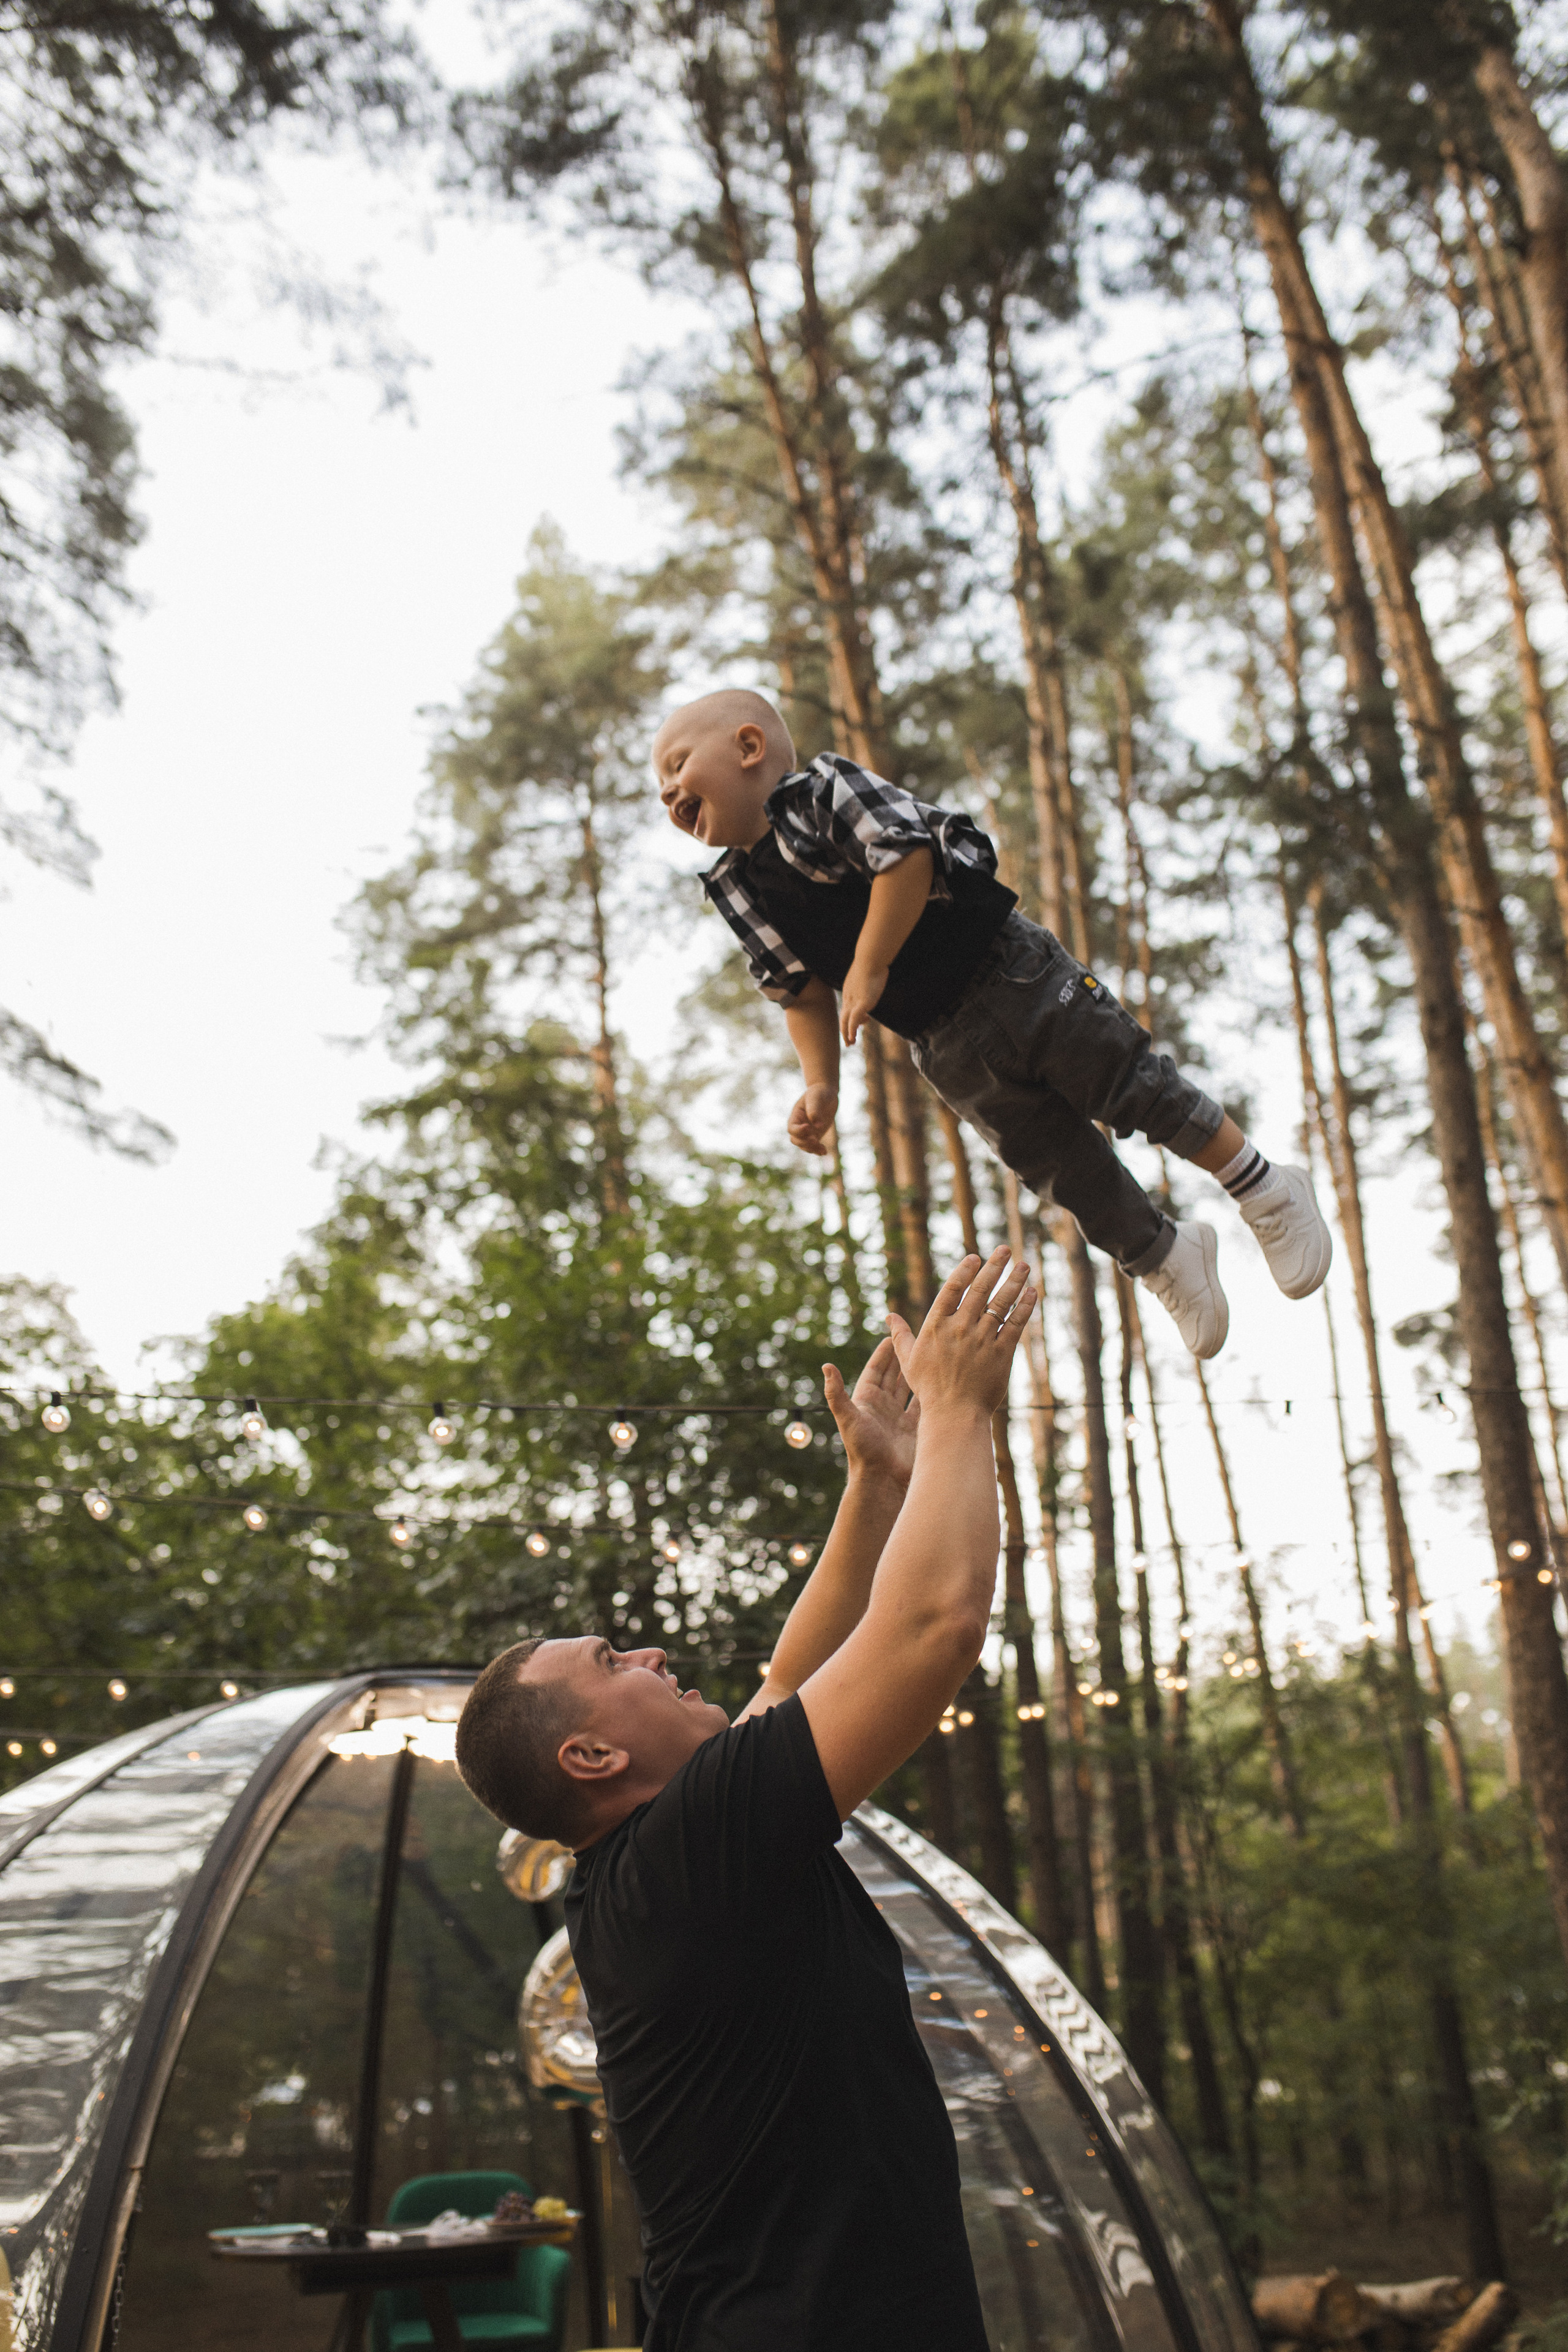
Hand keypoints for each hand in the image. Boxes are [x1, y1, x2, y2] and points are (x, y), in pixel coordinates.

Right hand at [788, 1082, 837, 1155]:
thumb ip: (815, 1110)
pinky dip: (818, 1150)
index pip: (792, 1128)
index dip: (798, 1131)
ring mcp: (807, 1132)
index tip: (808, 1127)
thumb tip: (818, 1126)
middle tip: (815, 1140)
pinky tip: (825, 1152)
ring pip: (804, 1145)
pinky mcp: (816, 1135)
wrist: (826, 1093)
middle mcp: (799, 1126)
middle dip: (804, 1142)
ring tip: (823, 1149)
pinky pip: (814, 1146)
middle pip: (796, 1140)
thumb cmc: (819, 1093)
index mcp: (795, 1116)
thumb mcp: (816, 1098)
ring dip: (812, 1149)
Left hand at [822, 1336, 918, 1488]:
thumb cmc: (862, 1450)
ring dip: (919, 1372)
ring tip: (931, 1354)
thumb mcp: (847, 1418)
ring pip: (911, 1388)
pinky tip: (942, 1380)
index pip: (876, 1369)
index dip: (884, 1352)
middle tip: (916, 1337)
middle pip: (895, 1375)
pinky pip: (924, 1406)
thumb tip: (826, 1366)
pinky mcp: (916, 1428)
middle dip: (903, 1357)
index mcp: (866, 1400)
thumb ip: (836, 1393)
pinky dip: (931, 1393)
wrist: (882, 1480)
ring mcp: (900, 1417)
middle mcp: (883, 1406)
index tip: (891, 1333)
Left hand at [840, 957, 888, 1045]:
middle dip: (845, 1030)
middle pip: (843, 1017)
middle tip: (849, 1042)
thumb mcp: (870, 968)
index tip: (862, 1023)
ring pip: (846, 1020)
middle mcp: (849, 997)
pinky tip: (852, 1037)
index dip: (852, 1018)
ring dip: (847, 1033)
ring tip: (851, 1042)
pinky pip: (853, 1020)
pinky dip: (851, 1029)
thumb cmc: (872, 959)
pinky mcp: (862, 1003)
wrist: (870, 958)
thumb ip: (872, 973)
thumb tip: (880, 966)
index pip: (848, 1007)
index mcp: (850, 990)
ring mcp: (854, 1000)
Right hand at [886, 1249, 1036, 1418]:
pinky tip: (1032, 1293)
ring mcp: (983, 1339)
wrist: (954, 1414)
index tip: (975, 1258)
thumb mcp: (909, 1360)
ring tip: (1024, 1264)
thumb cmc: (929, 1388)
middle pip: (980, 1290)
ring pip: (1001, 1303)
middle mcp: (961, 1328)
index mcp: (937, 1326)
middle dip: (994, 1267)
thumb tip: (889, 1317)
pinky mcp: (1001, 1353)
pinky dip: (1025, 1307)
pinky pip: (1015, 1324)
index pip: (952, 1289)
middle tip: (1004, 1249)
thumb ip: (900, 1336)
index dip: (965, 1271)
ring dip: (1014, 1281)